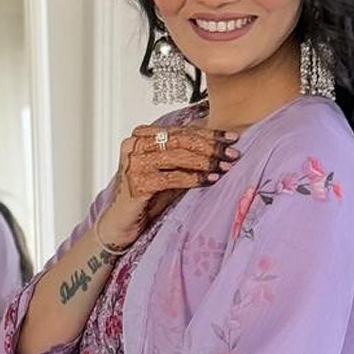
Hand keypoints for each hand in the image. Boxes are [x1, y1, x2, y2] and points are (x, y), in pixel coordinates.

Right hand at [99, 121, 239, 247]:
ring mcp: (134, 162)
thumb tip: (218, 149)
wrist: (120, 223)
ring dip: (205, 161)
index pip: (180, 130)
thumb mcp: (167, 172)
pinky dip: (193, 179)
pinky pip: (172, 177)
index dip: (208, 133)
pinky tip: (210, 180)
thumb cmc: (145, 198)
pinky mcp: (136, 182)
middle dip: (210, 146)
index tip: (231, 138)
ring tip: (225, 166)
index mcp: (141, 136)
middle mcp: (134, 145)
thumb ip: (184, 158)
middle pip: (180, 140)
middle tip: (232, 153)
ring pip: (177, 156)